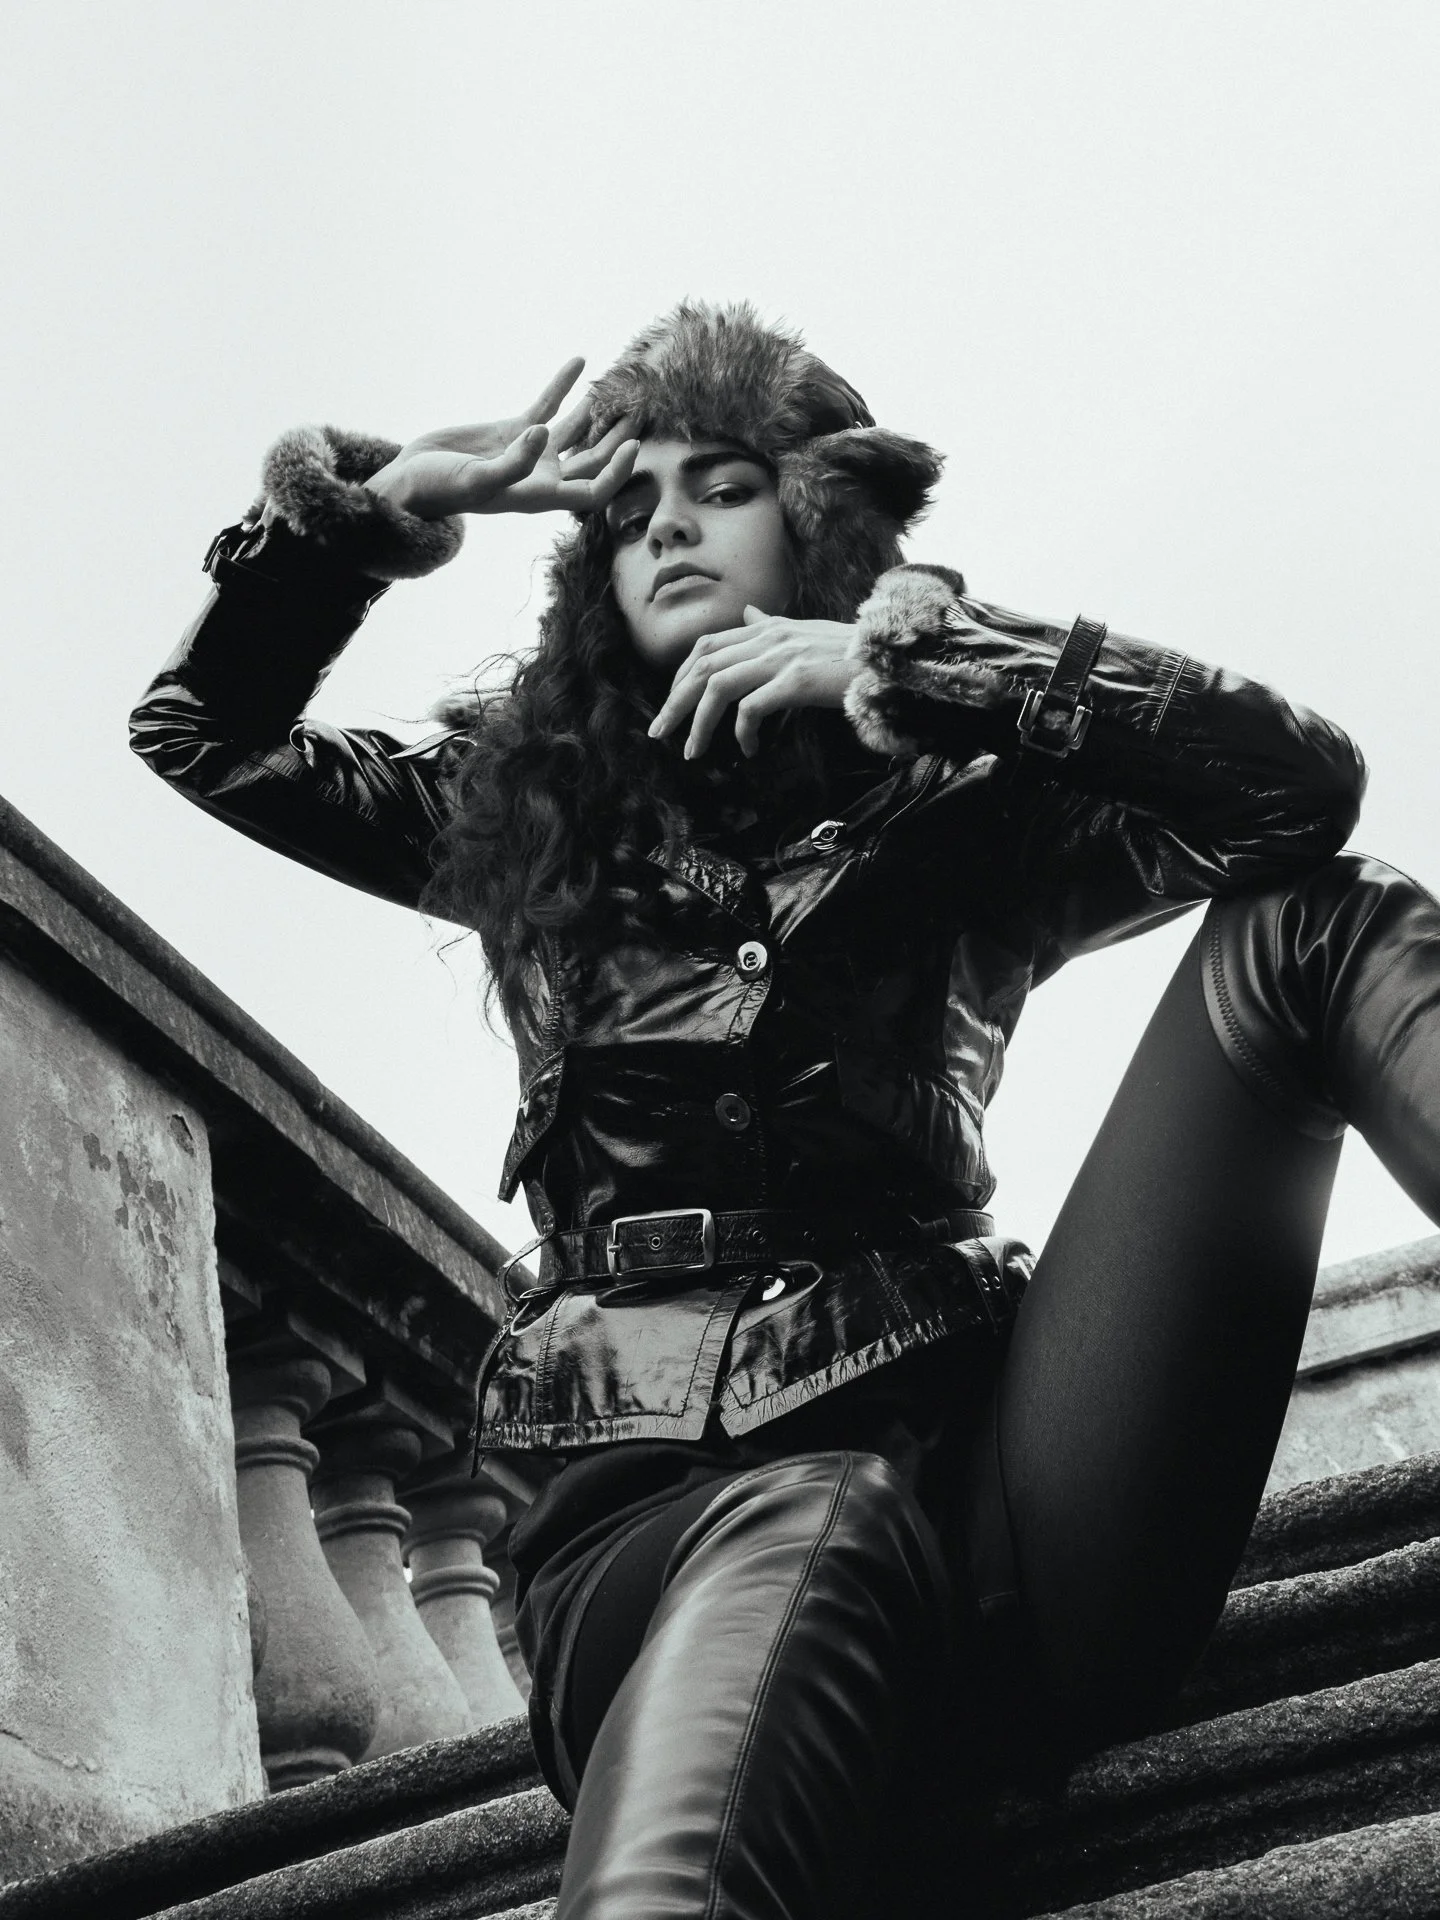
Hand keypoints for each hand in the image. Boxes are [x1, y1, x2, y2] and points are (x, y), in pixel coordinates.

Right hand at [363, 358, 637, 519]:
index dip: (616, 473)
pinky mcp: (513, 430)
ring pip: (577, 432)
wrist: (410, 481)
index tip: (632, 446)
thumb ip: (512, 464)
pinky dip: (562, 386)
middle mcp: (542, 475)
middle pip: (594, 460)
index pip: (593, 491)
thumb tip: (541, 434)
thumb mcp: (476, 481)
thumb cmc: (440, 490)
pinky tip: (579, 361)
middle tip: (642, 412)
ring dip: (600, 413)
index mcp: (540, 495)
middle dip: (620, 439)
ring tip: (622, 389)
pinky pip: (546, 405)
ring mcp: (529, 451)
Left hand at [648, 607, 859, 759]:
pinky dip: (741, 732)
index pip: (707, 645)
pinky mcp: (796, 680)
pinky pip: (751, 708)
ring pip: (718, 687)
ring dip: (698, 723)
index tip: (671, 704)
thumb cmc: (852, 654)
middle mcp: (769, 638)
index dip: (680, 675)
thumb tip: (746, 613)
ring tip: (692, 751)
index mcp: (768, 627)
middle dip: (675, 702)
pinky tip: (748, 750)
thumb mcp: (807, 632)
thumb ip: (771, 625)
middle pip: (702, 666)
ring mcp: (782, 657)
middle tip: (660, 733)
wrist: (891, 658)